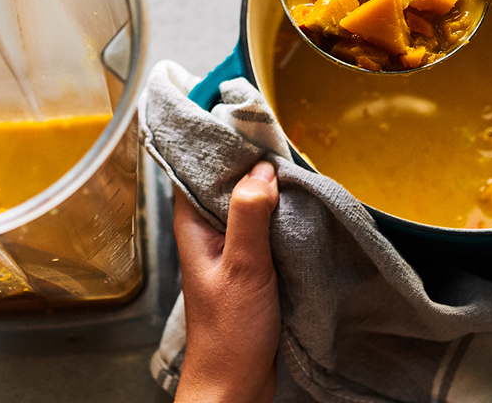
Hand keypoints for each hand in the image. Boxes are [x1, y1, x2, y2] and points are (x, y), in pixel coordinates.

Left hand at [173, 160, 280, 402]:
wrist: (237, 382)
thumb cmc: (229, 333)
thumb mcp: (243, 267)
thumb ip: (249, 216)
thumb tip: (261, 171)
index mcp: (193, 224)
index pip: (198, 166)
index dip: (218, 139)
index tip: (242, 116)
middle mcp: (207, 229)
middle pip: (226, 179)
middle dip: (250, 159)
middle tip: (277, 137)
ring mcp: (229, 244)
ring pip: (247, 200)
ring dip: (269, 187)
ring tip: (292, 164)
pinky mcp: (250, 260)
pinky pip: (264, 224)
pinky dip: (280, 213)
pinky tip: (298, 204)